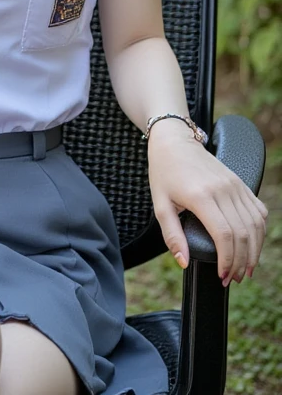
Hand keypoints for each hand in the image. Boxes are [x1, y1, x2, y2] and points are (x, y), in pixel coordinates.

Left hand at [147, 121, 268, 285]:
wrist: (175, 142)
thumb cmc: (164, 173)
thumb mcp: (159, 204)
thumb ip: (171, 235)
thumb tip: (184, 261)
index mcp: (201, 196)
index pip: (224, 235)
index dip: (227, 260)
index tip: (223, 275)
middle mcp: (222, 189)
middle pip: (243, 233)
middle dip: (242, 262)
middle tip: (234, 277)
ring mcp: (234, 185)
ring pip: (255, 224)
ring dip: (254, 250)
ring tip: (246, 268)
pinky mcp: (240, 183)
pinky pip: (258, 211)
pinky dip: (259, 232)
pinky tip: (253, 245)